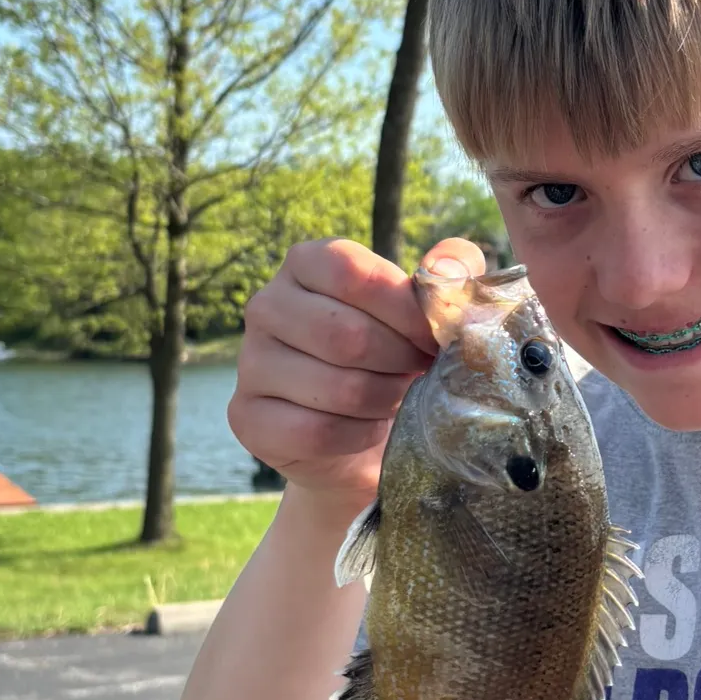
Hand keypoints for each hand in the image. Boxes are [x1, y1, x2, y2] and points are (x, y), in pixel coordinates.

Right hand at [228, 235, 486, 501]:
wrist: (367, 436)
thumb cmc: (400, 356)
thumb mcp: (434, 307)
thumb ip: (452, 270)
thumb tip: (442, 270)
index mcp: (307, 263)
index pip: (352, 273)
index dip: (405, 309)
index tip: (436, 338)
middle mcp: (266, 306)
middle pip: (345, 335)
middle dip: (400, 362)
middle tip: (421, 374)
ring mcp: (251, 363)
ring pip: (335, 387)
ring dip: (385, 400)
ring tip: (399, 398)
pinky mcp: (248, 417)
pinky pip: (316, 431)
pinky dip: (358, 436)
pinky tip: (372, 428)